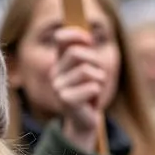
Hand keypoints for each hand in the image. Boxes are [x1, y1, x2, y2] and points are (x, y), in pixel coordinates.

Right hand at [51, 27, 107, 153]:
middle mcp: (54, 72)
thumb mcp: (90, 68)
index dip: (75, 34)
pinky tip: (91, 101)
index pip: (61, 38)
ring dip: (99, 80)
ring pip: (87, 71)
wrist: (85, 120)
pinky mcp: (65, 100)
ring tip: (95, 89)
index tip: (89, 40)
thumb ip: (87, 51)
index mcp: (59, 62)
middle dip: (95, 61)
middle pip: (76, 53)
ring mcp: (57, 87)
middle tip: (98, 75)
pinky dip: (97, 93)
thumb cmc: (89, 91)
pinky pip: (92, 87)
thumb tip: (88, 34)